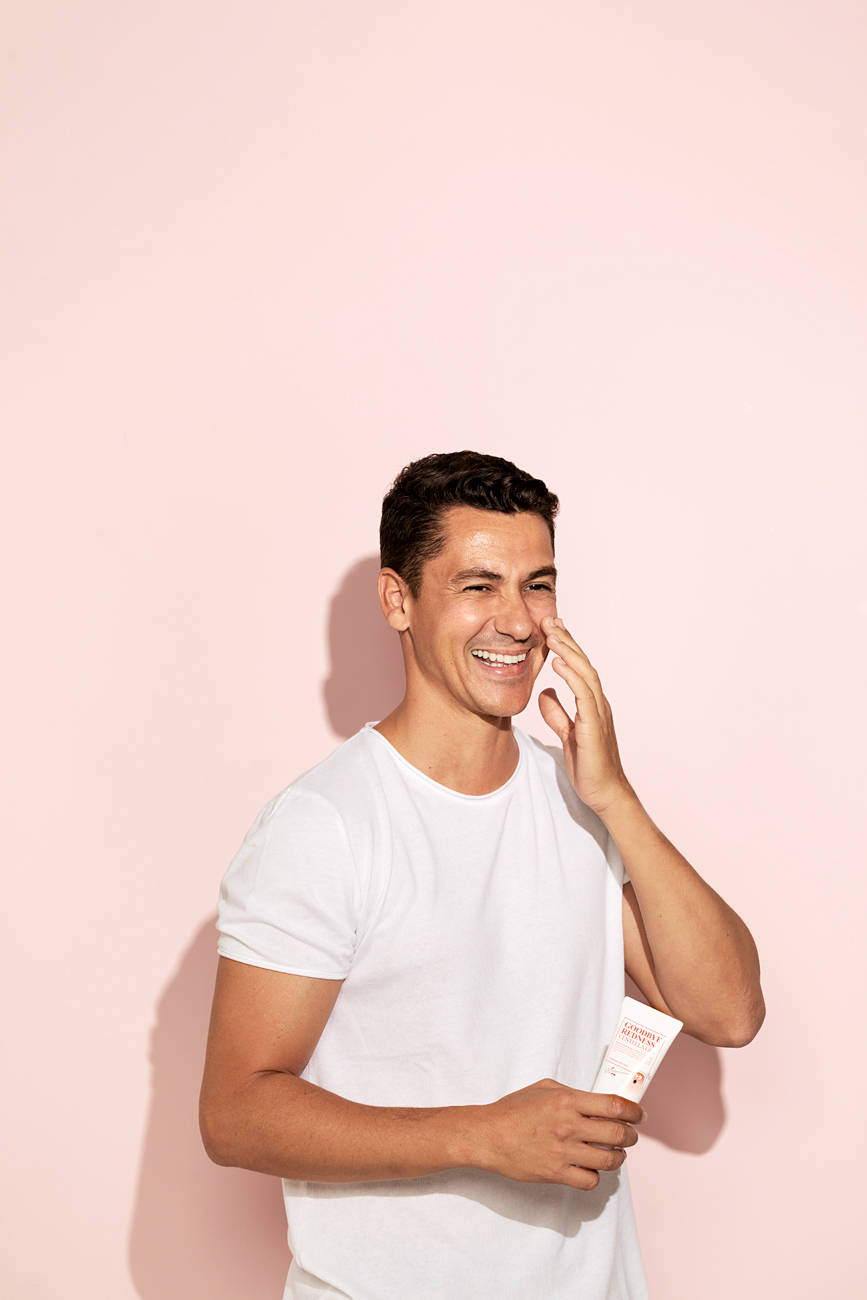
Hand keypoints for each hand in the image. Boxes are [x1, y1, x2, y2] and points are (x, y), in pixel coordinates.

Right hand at [473, 1078, 641, 1188]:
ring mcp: (563, 1152)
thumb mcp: (544, 1088)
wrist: (488, 1136)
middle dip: (631, 1136)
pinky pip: (590, 1181)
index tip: (639, 1115)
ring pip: (609, 1160)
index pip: (614, 1106)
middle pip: (618, 1134)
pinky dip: (595, 1176)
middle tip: (630, 1135)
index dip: (634, 1112)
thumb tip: (598, 1102)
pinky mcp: (556, 1174)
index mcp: (567, 1100)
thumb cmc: (513, 1110)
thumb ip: (572, 1094)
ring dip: (618, 1157)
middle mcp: (568, 1125)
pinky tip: (591, 1168)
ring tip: (615, 1153)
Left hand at [538, 616, 631, 815]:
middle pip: (583, 664)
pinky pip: (584, 694)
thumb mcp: (567, 734)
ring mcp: (598, 713)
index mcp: (591, 705)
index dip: (566, 647)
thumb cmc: (589, 766)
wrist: (605, 793)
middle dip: (566, 640)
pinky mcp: (594, 725)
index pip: (579, 668)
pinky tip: (558, 662)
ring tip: (551, 633)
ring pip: (585, 673)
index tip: (551, 628)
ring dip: (568, 651)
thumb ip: (556, 714)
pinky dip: (571, 676)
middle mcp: (597, 704)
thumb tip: (544, 694)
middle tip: (550, 619)